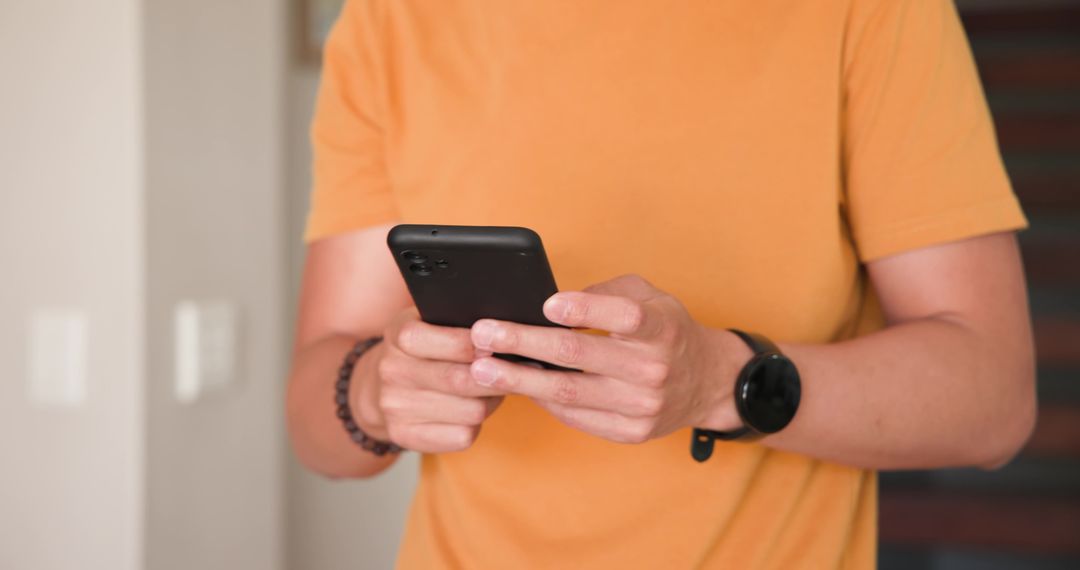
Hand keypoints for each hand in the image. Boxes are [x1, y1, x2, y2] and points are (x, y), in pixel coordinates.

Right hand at [352, 308, 503, 452]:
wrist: (374, 386)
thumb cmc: (420, 349)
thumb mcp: (428, 323)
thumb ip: (459, 322)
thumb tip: (503, 331)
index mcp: (401, 335)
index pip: (456, 343)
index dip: (485, 347)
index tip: (504, 346)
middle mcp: (393, 370)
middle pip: (463, 380)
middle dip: (497, 377)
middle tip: (514, 372)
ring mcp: (395, 405)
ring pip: (470, 411)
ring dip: (491, 402)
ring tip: (493, 390)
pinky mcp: (403, 435)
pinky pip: (461, 436)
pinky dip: (476, 425)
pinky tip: (472, 411)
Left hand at [468, 275, 749, 443]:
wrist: (706, 383)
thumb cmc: (666, 331)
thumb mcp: (650, 297)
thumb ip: (606, 294)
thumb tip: (552, 304)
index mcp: (660, 328)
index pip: (623, 317)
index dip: (585, 310)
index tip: (546, 304)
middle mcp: (652, 369)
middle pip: (579, 356)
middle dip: (524, 343)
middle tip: (484, 334)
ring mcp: (640, 406)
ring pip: (567, 393)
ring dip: (518, 380)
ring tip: (482, 368)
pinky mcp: (629, 432)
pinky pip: (574, 416)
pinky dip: (540, 400)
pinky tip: (513, 386)